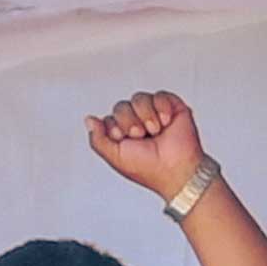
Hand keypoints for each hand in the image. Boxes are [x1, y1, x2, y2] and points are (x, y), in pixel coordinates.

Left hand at [85, 91, 206, 196]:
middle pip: (122, 106)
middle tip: (141, 136)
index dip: (115, 126)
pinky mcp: (173, 108)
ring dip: (145, 115)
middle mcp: (139, 123)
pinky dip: (161, 107)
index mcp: (124, 134)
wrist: (177, 170)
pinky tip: (165, 121)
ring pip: (139, 98)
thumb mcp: (114, 157)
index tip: (124, 139)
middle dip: (129, 121)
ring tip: (155, 131)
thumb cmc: (150, 169)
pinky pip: (160, 95)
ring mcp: (155, 115)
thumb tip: (89, 120)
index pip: (110, 117)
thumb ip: (97, 139)